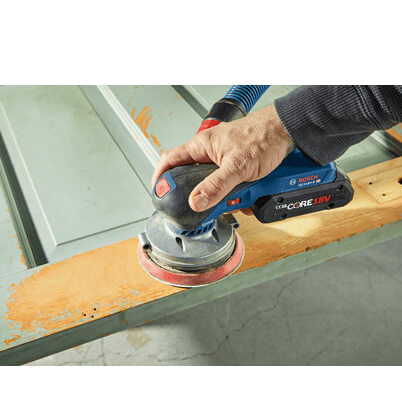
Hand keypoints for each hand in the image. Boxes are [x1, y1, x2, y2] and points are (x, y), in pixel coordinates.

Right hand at [151, 104, 294, 214]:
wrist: (288, 133)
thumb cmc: (263, 137)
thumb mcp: (238, 166)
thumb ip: (216, 185)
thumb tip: (195, 201)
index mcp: (201, 146)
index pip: (169, 160)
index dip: (160, 177)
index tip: (159, 194)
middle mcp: (209, 153)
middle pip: (192, 179)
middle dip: (201, 195)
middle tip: (205, 205)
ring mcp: (223, 161)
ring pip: (214, 186)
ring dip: (225, 197)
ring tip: (238, 198)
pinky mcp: (236, 167)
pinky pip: (230, 186)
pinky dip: (238, 195)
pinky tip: (248, 197)